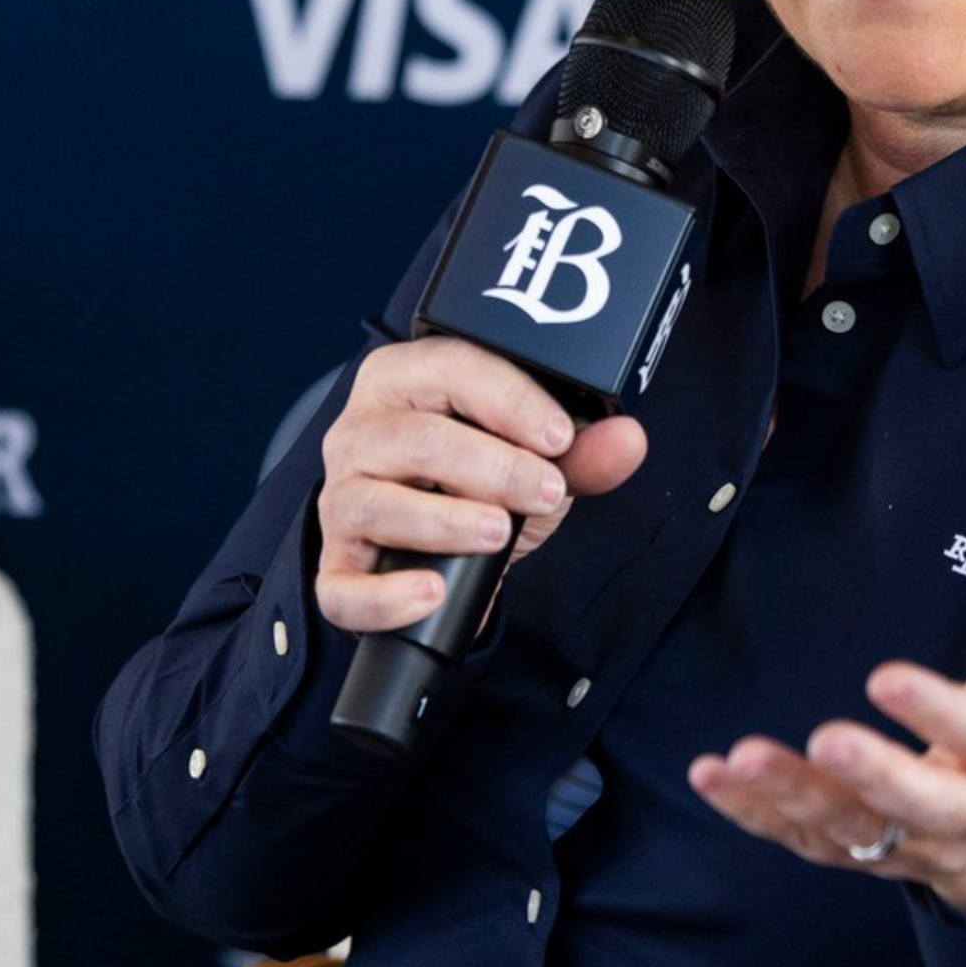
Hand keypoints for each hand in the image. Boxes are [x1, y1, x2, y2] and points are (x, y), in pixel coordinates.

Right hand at [313, 338, 648, 632]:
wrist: (449, 548)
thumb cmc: (480, 483)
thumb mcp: (538, 461)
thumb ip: (582, 453)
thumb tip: (628, 440)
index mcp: (405, 380)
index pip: (450, 369)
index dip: (511, 402)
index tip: (560, 437)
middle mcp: (360, 432)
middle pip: (415, 438)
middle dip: (492, 467)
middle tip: (546, 491)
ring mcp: (341, 499)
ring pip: (373, 504)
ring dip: (442, 521)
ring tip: (498, 531)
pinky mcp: (337, 565)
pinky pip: (342, 587)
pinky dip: (384, 597)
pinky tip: (431, 594)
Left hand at [688, 536, 965, 918]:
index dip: (942, 714)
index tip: (886, 678)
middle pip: (925, 806)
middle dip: (874, 776)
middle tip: (823, 739)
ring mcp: (916, 843)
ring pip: (854, 829)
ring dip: (792, 796)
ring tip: (739, 759)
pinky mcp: (868, 853)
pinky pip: (809, 841)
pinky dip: (758, 816)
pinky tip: (713, 778)